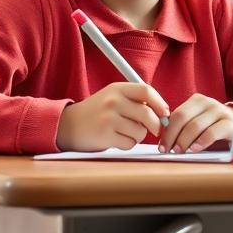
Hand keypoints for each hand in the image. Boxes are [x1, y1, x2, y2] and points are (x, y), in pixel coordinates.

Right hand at [56, 82, 170, 151]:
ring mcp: (108, 118)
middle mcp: (113, 101)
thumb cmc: (96, 112)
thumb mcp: (113, 97)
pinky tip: (116, 140)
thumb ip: (135, 100)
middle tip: (154, 130)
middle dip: (155, 125)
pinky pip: (129, 143)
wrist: (67, 125)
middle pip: (148, 114)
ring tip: (125, 133)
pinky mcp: (105, 135)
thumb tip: (163, 113)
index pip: (146, 91)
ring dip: (138, 136)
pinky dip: (127, 144)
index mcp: (118, 89)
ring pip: (140, 131)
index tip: (165, 113)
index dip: (160, 103)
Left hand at [160, 95, 232, 152]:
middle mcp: (208, 103)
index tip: (162, 146)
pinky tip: (195, 150)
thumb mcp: (198, 122)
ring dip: (184, 141)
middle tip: (169, 151)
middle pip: (183, 118)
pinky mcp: (230, 124)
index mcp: (197, 100)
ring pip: (195, 125)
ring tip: (179, 152)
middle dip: (173, 136)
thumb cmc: (213, 128)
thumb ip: (183, 126)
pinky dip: (201, 142)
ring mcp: (220, 111)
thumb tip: (163, 138)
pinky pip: (212, 132)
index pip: (176, 114)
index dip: (167, 131)